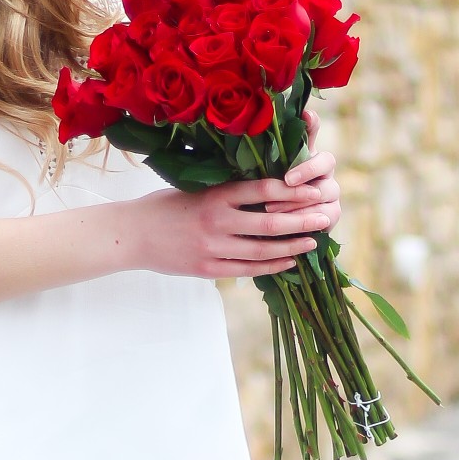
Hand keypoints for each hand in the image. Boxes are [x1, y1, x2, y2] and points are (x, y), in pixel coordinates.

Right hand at [135, 147, 340, 280]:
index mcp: (214, 195)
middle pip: (269, 224)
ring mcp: (212, 248)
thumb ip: (227, 193)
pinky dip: (271, 266)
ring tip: (313, 242)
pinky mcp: (207, 269)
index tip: (314, 190)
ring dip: (292, 247)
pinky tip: (288, 261)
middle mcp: (216, 221)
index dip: (292, 191)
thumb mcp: (195, 189)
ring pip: (262, 251)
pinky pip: (247, 270)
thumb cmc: (165, 206)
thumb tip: (267, 190)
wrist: (132, 234)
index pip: (262, 190)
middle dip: (301, 221)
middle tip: (325, 217)